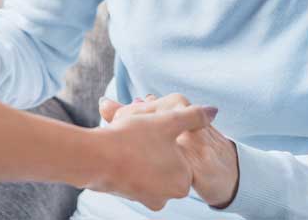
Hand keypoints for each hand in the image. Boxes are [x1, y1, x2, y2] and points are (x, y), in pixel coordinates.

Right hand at [100, 93, 237, 208]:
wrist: (94, 158)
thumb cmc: (132, 139)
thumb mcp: (167, 121)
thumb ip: (193, 116)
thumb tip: (214, 111)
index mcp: (183, 179)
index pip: (180, 149)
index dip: (166, 132)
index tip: (152, 125)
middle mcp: (169, 194)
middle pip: (165, 158)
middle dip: (154, 141)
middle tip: (139, 128)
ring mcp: (148, 197)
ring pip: (149, 164)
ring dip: (140, 149)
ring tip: (126, 136)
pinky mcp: (130, 195)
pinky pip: (135, 172)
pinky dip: (129, 160)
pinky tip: (118, 147)